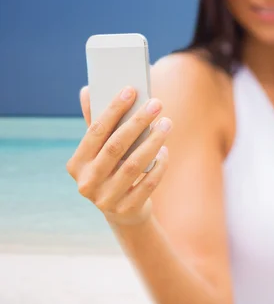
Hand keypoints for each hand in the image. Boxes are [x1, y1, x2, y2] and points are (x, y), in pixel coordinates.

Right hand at [66, 86, 171, 225]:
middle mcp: (87, 183)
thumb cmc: (112, 172)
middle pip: (116, 146)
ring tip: (167, 124)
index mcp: (76, 164)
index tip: (130, 90)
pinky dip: (159, 165)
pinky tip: (165, 151)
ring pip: (134, 164)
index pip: (95, 131)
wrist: (123, 213)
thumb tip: (87, 90)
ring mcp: (106, 199)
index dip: (113, 109)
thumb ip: (96, 125)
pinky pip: (149, 183)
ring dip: (154, 141)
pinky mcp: (127, 209)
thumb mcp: (101, 152)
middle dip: (138, 122)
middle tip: (157, 103)